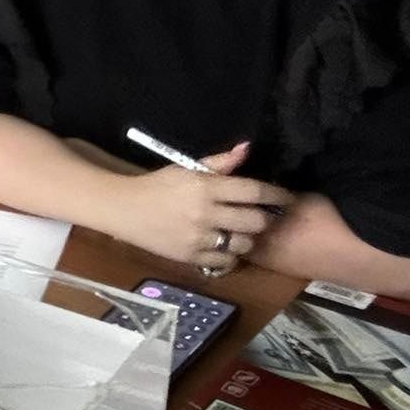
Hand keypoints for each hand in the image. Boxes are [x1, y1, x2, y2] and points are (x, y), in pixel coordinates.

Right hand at [108, 143, 291, 273]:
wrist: (123, 209)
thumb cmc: (157, 186)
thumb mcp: (186, 169)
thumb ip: (219, 162)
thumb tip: (247, 148)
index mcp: (205, 187)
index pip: (254, 191)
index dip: (277, 194)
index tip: (286, 198)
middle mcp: (205, 213)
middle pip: (255, 221)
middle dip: (263, 218)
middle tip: (260, 216)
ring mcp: (198, 238)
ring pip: (244, 244)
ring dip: (247, 238)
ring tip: (240, 232)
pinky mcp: (191, 256)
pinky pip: (226, 261)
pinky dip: (230, 255)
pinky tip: (224, 246)